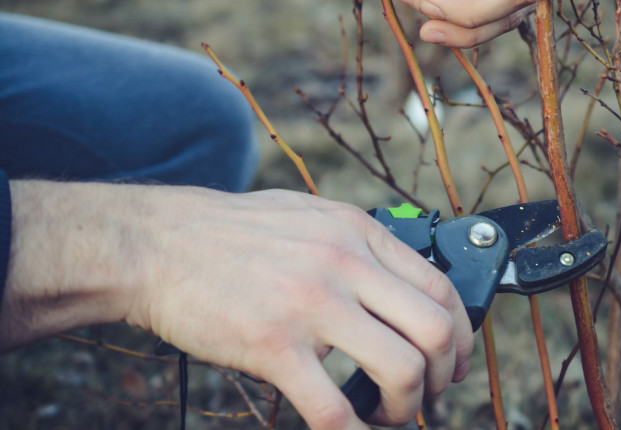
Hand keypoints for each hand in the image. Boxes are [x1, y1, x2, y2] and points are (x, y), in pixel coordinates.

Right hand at [0, 181, 473, 428]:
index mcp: (358, 233)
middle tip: (428, 398)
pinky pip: (334, 408)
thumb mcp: (309, 216)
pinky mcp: (273, 345)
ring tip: (388, 417)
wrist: (155, 244)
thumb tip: (400, 284)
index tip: (452, 362)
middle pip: (435, 331)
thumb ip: (357, 245)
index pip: (441, 287)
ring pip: (400, 369)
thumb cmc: (230, 234)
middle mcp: (345, 263)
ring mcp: (312, 304)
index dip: (460, 335)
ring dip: (405, 407)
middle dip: (442, 377)